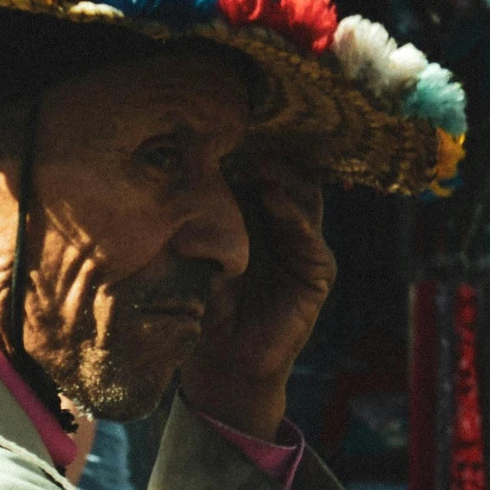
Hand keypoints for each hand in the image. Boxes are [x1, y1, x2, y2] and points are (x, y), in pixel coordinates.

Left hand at [179, 154, 332, 439]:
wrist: (222, 362)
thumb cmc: (202, 307)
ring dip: (283, 177)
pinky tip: (274, 196)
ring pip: (304, 196)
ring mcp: (303, 245)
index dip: (245, 148)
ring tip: (260, 163)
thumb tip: (173, 175)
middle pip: (286, 174)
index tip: (223, 127)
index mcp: (253, 216)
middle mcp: (282, 224)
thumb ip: (194, 222)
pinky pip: (310, 237)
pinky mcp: (317, 271)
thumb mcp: (193, 257)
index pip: (257, 170)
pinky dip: (294, 214)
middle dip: (269, 153)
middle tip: (247, 132)